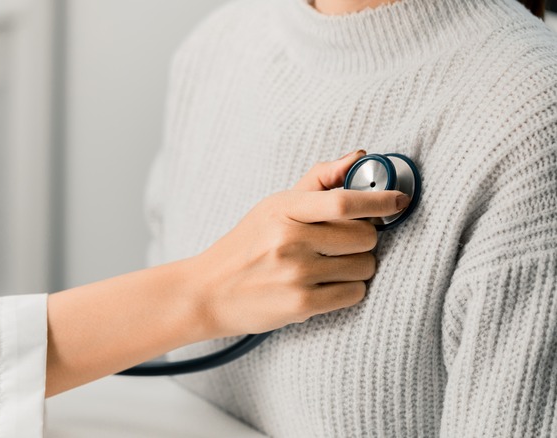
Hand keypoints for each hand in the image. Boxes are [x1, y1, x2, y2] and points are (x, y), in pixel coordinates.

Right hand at [191, 150, 409, 337]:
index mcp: (284, 209)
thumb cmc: (245, 246)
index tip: (399, 201)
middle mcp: (290, 240)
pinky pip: (354, 294)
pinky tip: (325, 285)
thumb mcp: (272, 207)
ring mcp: (295, 274)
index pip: (345, 200)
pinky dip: (348, 289)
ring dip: (357, 266)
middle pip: (365, 236)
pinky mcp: (300, 305)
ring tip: (330, 266)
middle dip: (365, 240)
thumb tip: (359, 156)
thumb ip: (318, 181)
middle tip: (345, 243)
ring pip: (364, 266)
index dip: (380, 200)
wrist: (208, 291)